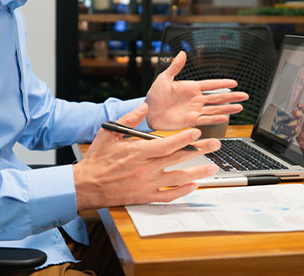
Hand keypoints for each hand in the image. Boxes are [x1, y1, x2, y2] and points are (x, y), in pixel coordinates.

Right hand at [73, 103, 220, 210]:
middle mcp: (146, 168)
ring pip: (178, 178)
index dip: (185, 138)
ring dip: (198, 172)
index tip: (198, 131)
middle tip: (216, 145)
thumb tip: (146, 106)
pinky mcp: (146, 196)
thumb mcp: (110, 133)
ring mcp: (147, 184)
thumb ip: (129, 119)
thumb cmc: (98, 158)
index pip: (167, 144)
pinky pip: (169, 195)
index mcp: (138, 152)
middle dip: (200, 150)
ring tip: (212, 168)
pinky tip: (194, 185)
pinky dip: (183, 191)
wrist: (87, 185)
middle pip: (179, 158)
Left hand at [145, 51, 248, 130]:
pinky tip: (224, 117)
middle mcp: (195, 99)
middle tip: (244, 96)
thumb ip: (175, 67)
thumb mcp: (164, 78)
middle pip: (217, 98)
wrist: (147, 112)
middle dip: (231, 97)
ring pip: (215, 109)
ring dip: (227, 108)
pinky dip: (215, 119)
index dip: (222, 84)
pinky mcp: (190, 121)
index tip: (234, 83)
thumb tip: (182, 53)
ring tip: (240, 107)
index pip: (210, 85)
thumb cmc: (154, 95)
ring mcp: (194, 110)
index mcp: (191, 88)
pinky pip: (205, 120)